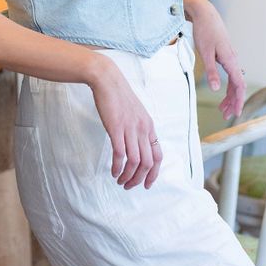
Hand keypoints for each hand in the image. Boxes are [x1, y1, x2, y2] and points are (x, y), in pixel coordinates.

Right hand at [86, 55, 162, 189]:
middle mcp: (143, 129)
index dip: (154, 173)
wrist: (108, 80)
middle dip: (139, 179)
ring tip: (121, 182)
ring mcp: (130, 129)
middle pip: (148, 163)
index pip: (158, 155)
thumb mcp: (136, 113)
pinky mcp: (116, 128)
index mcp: (149, 126)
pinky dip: (118, 167)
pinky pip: (120, 154)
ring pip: (135, 161)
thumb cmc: (119, 96)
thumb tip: (138, 146)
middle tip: (129, 186)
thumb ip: (139, 128)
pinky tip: (113, 172)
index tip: (146, 184)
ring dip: (128, 176)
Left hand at [187, 0, 245, 120]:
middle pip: (237, 85)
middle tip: (225, 115)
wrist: (205, 13)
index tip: (235, 114)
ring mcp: (230, 57)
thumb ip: (211, 72)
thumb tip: (216, 90)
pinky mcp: (225, 55)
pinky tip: (221, 90)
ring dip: (229, 95)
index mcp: (230, 60)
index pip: (239, 85)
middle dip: (232, 101)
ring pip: (233, 80)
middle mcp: (233, 60)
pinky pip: (230, 74)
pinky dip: (226, 85)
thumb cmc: (204, 31)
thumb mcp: (205, 53)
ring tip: (221, 108)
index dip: (238, 100)